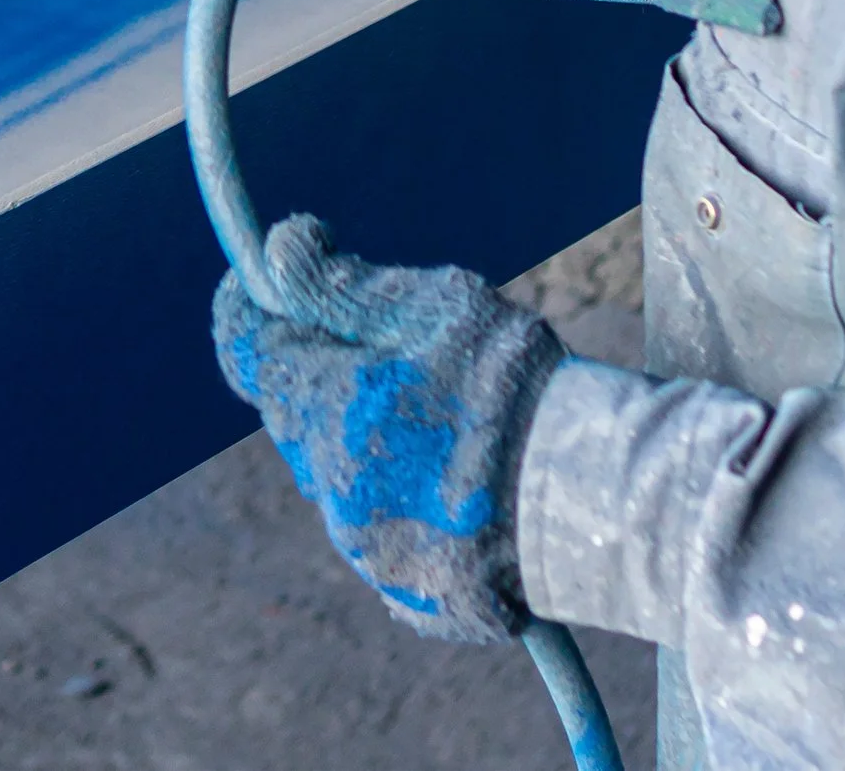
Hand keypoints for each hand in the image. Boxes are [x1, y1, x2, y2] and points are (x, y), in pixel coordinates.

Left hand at [212, 215, 565, 644]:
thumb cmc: (514, 387)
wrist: (598, 505)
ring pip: (339, 473)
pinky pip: (383, 531)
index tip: (270, 280)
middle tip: (386, 347)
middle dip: (322, 373)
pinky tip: (458, 481)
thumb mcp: (430, 308)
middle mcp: (329, 487)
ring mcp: (365, 547)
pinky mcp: (408, 593)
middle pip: (295, 412)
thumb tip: (275, 250)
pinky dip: (404, 500)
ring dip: (365, 438)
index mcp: (322, 408)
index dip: (251, 308)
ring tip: (444, 420)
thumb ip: (339, 284)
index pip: (246, 350)